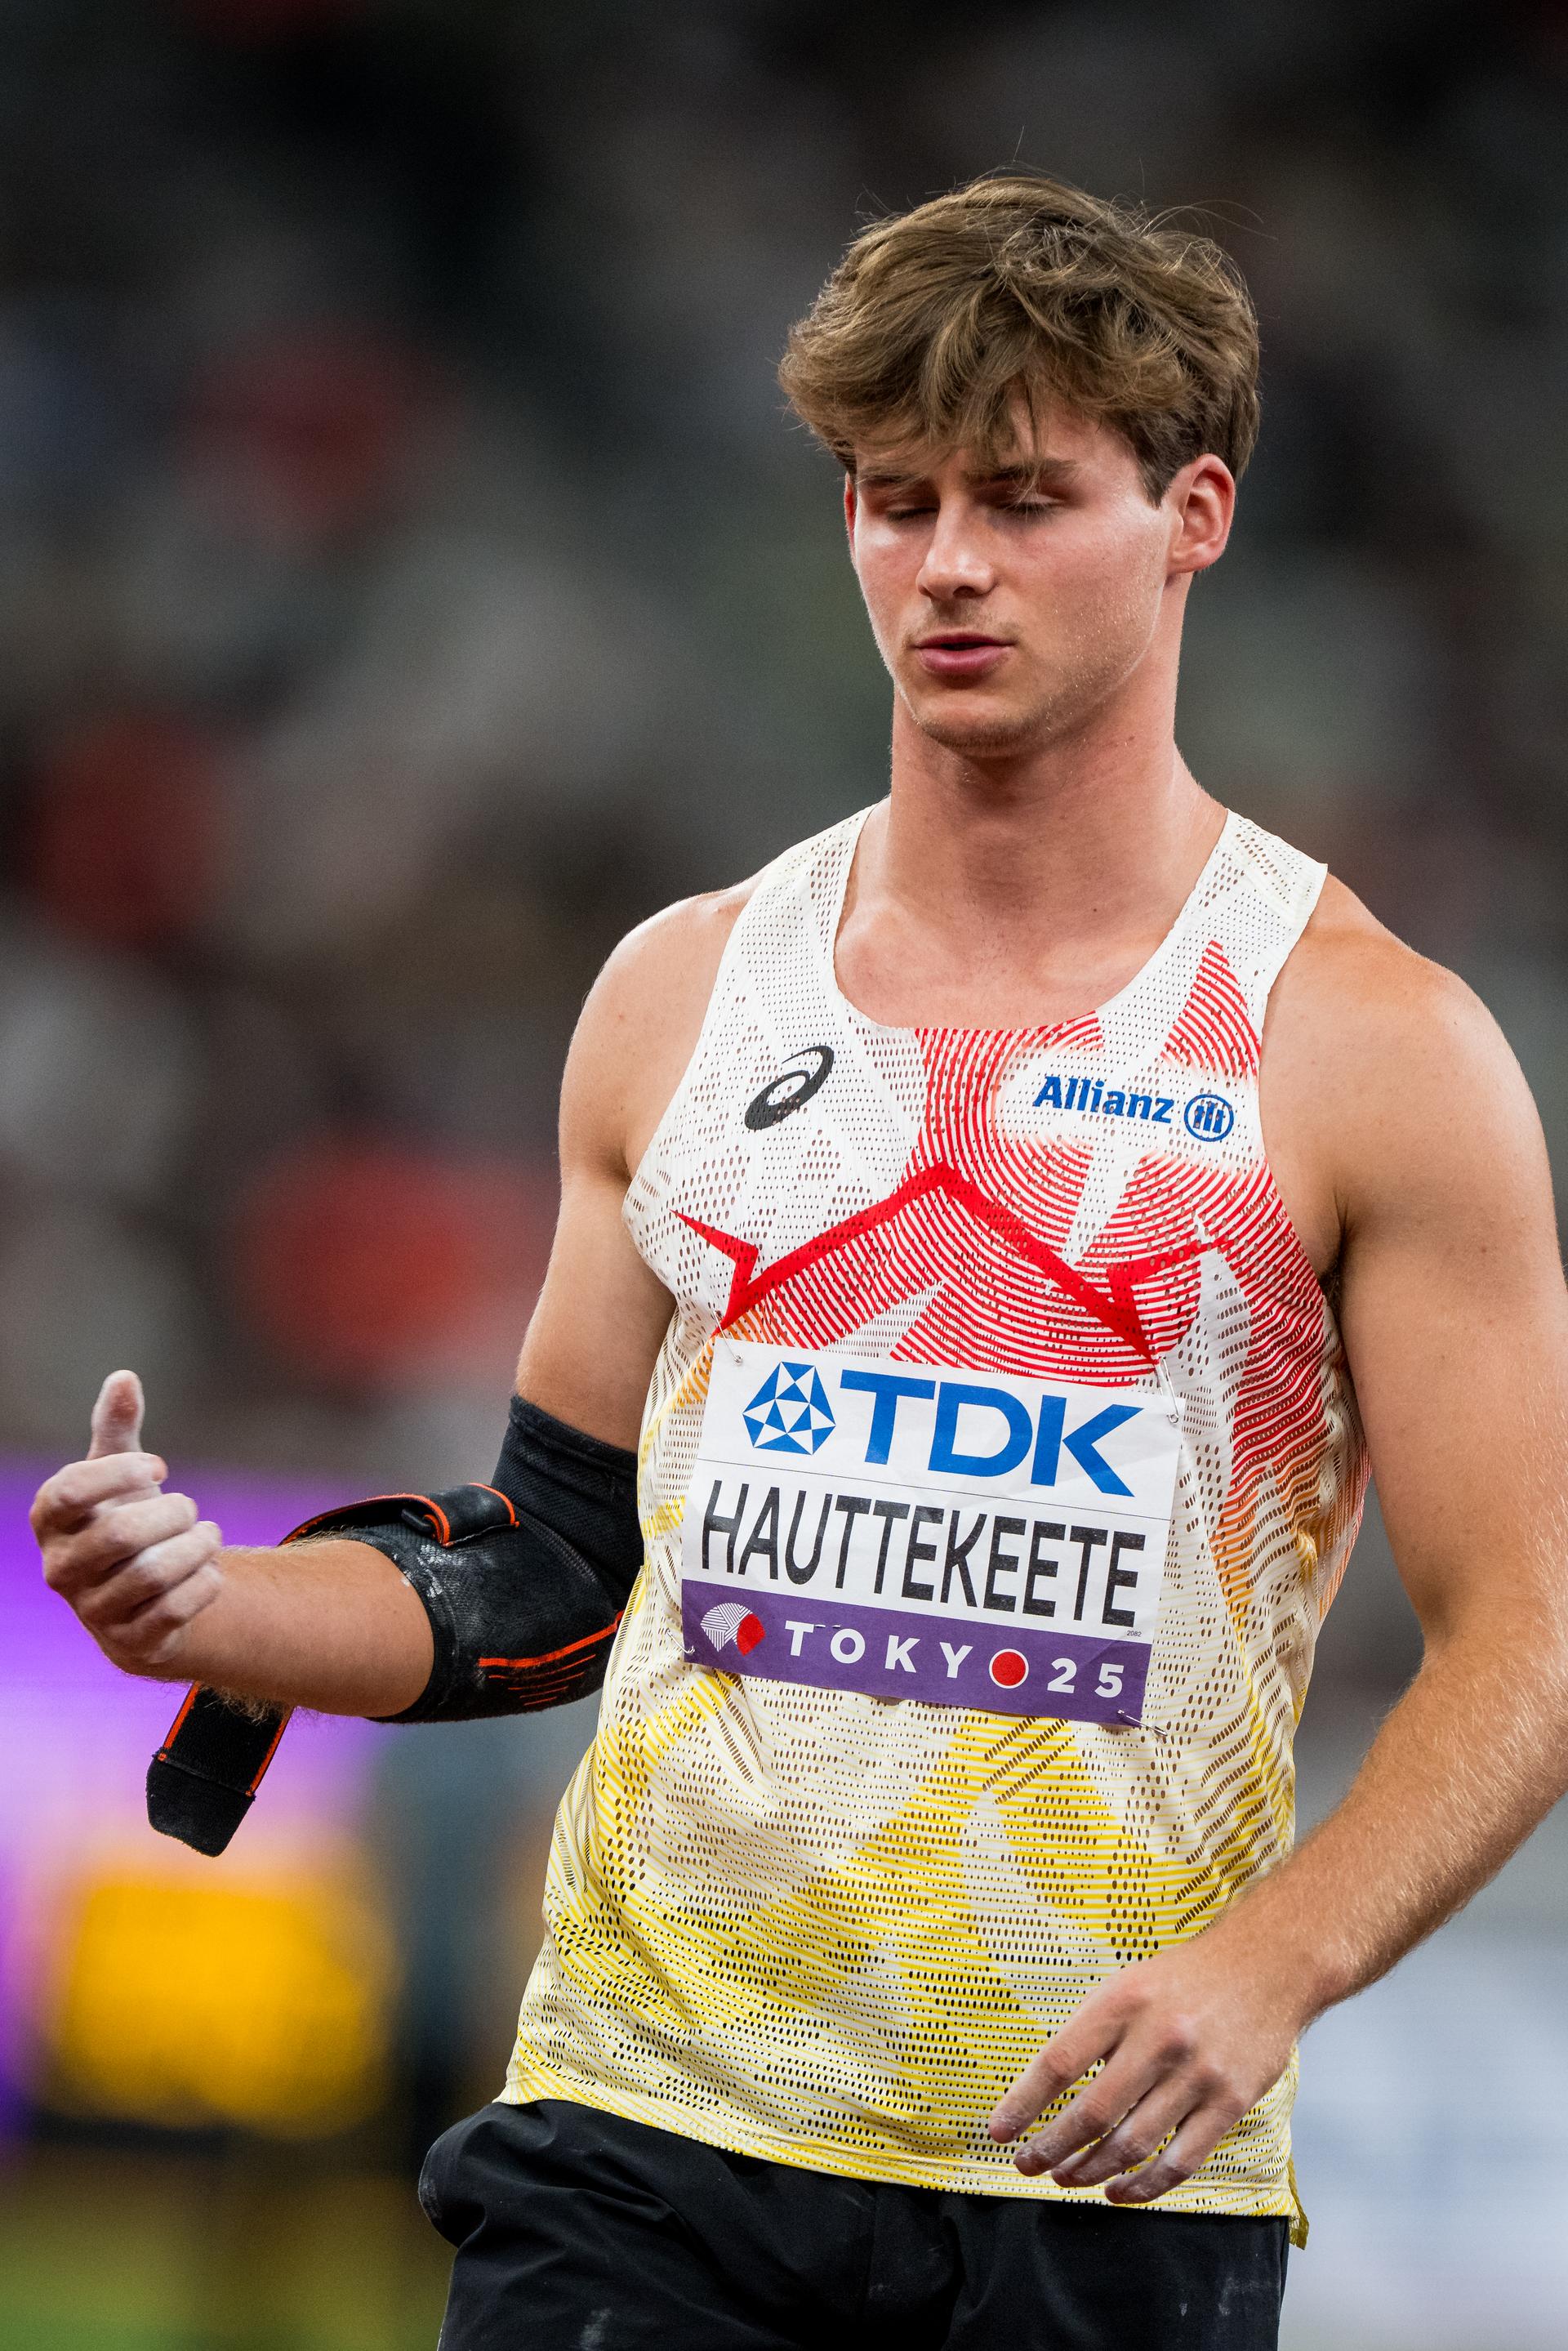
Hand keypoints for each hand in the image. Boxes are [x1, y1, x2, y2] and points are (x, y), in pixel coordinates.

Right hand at [32, 1371, 224, 1676]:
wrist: (141, 1594)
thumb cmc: (123, 1515)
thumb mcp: (117, 1471)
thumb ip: (117, 1426)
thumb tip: (124, 1377)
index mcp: (50, 1520)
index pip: (71, 1491)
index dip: (121, 1473)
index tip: (161, 1467)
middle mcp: (61, 1568)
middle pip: (120, 1535)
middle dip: (172, 1512)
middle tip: (189, 1506)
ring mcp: (92, 1610)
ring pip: (152, 1574)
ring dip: (196, 1547)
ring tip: (208, 1535)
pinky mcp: (130, 1642)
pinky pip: (175, 1610)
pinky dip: (205, 1583)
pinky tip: (209, 1570)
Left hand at [986, 1927, 1306, 2203]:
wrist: (1269, 1966)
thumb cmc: (1188, 1979)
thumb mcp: (1130, 1984)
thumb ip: (1093, 2031)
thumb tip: (1043, 2089)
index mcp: (1123, 2001)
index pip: (1058, 2063)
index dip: (1023, 2104)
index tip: (1000, 2132)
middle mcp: (1158, 2037)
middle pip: (1092, 2113)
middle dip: (1051, 2148)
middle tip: (1029, 2165)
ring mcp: (1197, 2073)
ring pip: (1131, 2144)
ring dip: (1090, 2171)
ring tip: (1066, 2179)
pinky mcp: (1230, 2102)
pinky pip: (1180, 2160)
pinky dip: (1144, 2186)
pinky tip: (1118, 2191)